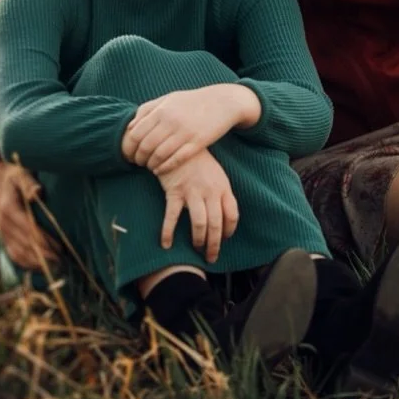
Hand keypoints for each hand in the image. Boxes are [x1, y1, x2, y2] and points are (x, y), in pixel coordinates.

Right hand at [0, 161, 59, 271]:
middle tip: (64, 261)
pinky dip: (28, 265)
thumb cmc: (18, 178)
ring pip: (19, 254)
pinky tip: (44, 268)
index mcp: (8, 208)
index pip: (27, 228)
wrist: (0, 183)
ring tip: (57, 267)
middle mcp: (3, 224)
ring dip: (38, 263)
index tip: (60, 248)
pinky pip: (15, 257)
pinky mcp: (4, 240)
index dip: (43, 240)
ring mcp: (2, 234)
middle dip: (45, 255)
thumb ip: (29, 183)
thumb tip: (37, 194)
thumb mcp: (22, 175)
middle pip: (25, 244)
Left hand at [122, 84, 258, 176]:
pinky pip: (176, 160)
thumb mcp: (168, 100)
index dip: (129, 147)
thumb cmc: (192, 101)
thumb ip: (148, 110)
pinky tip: (159, 170)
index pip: (136, 133)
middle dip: (138, 158)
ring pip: (159, 155)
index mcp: (161, 110)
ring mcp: (184, 133)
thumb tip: (130, 126)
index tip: (129, 153)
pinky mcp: (197, 143)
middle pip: (145, 146)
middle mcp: (171, 121)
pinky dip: (164, 167)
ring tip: (149, 167)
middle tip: (137, 163)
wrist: (222, 102)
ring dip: (150, 164)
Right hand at [158, 148, 239, 264]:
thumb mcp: (217, 174)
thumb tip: (225, 216)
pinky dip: (168, 232)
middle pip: (216, 224)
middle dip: (214, 245)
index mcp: (223, 187)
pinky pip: (172, 216)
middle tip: (211, 257)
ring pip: (199, 224)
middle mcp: (210, 191)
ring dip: (198, 240)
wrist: (178, 142)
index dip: (229, 231)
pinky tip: (166, 244)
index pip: (232, 215)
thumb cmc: (199, 161)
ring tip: (196, 249)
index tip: (224, 239)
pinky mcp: (174, 191)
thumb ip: (222, 193)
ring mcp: (192, 191)